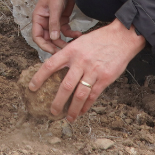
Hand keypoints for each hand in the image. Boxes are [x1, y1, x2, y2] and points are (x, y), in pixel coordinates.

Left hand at [28, 19, 147, 120]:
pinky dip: (86, 106)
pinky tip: (81, 111)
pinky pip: (93, 96)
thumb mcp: (80, 42)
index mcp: (71, 51)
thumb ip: (69, 55)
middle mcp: (80, 61)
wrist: (122, 37)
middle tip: (52, 111)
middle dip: (57, 102)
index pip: (50, 65)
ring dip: (72, 109)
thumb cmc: (100, 39)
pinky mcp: (105, 78)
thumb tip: (58, 69)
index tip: (32, 87)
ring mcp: (93, 71)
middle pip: (65, 86)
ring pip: (79, 95)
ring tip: (68, 117)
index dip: (39, 77)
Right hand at [32, 0, 79, 52]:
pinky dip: (71, 34)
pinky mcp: (63, 19)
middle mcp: (45, 21)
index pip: (37, 36)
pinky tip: (78, 35)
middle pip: (47, 39)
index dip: (43, 45)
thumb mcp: (55, 7)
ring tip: (72, 46)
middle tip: (64, 52)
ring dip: (63, 42)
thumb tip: (54, 39)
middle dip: (55, 46)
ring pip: (57, 36)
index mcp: (38, 18)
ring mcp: (54, 21)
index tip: (52, 51)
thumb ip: (54, 23)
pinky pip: (65, 31)